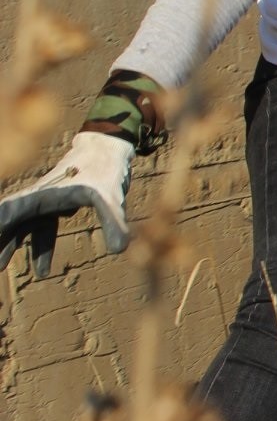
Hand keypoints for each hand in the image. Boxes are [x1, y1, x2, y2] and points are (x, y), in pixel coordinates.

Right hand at [0, 133, 134, 277]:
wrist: (107, 149)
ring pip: (24, 227)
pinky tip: (43, 271)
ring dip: (14, 245)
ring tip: (3, 267)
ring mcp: (46, 201)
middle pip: (13, 220)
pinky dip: (39, 247)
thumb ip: (112, 222)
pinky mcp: (57, 205)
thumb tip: (119, 251)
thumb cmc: (105, 170)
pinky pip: (41, 229)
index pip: (15, 209)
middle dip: (3, 239)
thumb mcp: (110, 196)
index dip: (3, 220)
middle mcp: (40, 197)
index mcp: (44, 194)